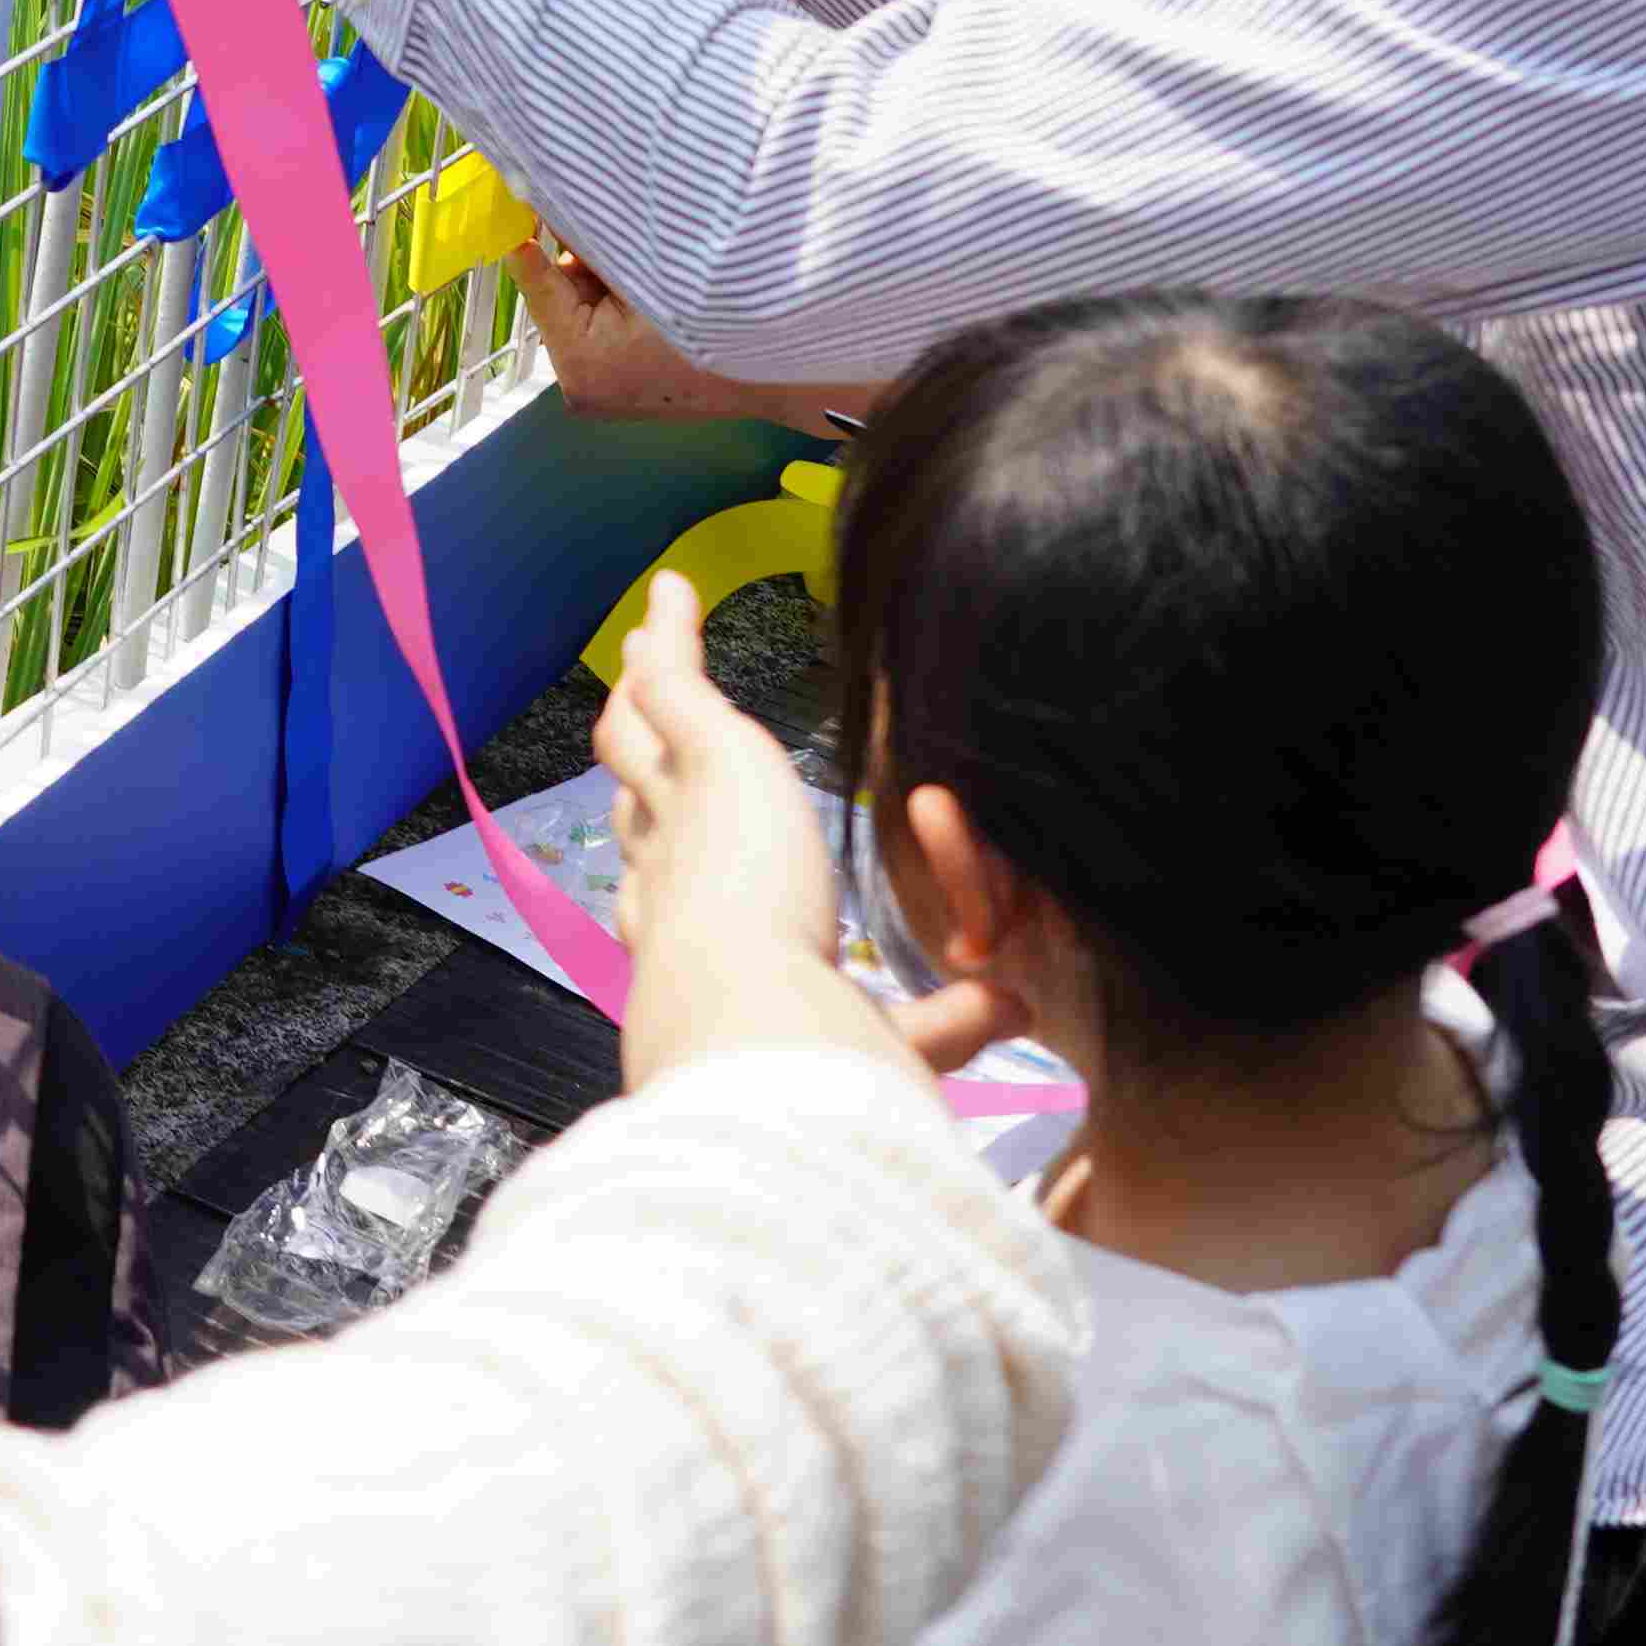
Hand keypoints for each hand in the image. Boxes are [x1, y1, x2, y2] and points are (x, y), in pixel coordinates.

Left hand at [519, 230, 837, 426]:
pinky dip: (625, 294)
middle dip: (585, 253)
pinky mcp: (622, 384)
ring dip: (610, 271)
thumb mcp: (655, 266)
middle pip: (562, 290)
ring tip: (653, 254)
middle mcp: (582, 383)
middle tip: (611, 215)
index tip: (525, 194)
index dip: (533, 231)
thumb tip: (556, 199)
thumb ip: (598, 237)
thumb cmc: (729, 320)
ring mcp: (602, 388)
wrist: (787, 371)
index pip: (537, 279)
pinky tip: (661, 277)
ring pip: (587, 303)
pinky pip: (607, 322)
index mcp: (582, 361)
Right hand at [595, 578, 970, 1092]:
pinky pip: (676, 679)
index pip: (668, 894)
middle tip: (635, 719)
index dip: (666, 866)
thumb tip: (1010, 1008)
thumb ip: (947, 1023)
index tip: (671, 848)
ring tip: (649, 640)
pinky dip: (675, 634)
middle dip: (636, 764)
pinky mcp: (707, 754)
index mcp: (696, 948)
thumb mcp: (896, 1036)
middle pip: (637, 803)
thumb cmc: (811, 1054)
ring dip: (644, 684)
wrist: (754, 1022)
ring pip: (638, 735)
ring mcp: (680, 808)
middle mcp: (669, 876)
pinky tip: (676, 592)